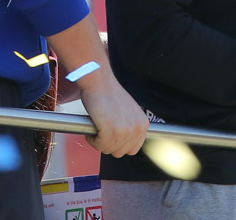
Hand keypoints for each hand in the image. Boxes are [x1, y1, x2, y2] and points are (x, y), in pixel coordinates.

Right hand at [46, 15, 146, 155]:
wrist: (100, 83)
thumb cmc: (109, 97)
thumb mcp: (129, 113)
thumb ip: (130, 128)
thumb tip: (125, 146)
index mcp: (143, 125)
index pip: (132, 149)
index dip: (118, 144)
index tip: (110, 134)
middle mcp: (138, 129)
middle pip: (119, 153)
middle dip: (107, 143)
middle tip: (102, 127)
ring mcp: (126, 131)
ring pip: (108, 150)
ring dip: (99, 140)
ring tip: (99, 124)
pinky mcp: (112, 131)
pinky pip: (99, 146)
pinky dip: (92, 139)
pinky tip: (94, 124)